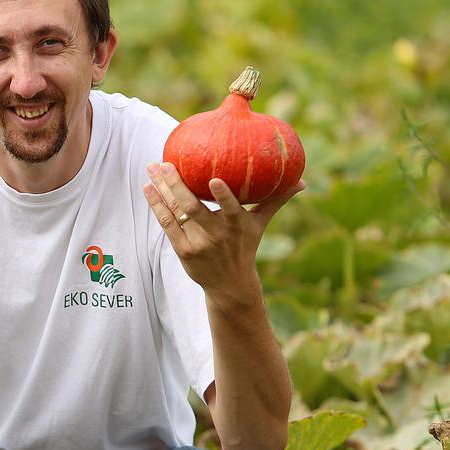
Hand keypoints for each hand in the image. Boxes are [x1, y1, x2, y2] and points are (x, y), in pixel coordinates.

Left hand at [143, 162, 303, 295]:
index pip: (231, 209)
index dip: (223, 197)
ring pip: (176, 213)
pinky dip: (156, 205)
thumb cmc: (245, 246)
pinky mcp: (183, 250)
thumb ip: (276, 200)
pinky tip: (148, 188)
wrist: (229, 285)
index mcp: (237, 226)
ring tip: (151, 169)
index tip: (214, 179)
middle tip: (164, 163)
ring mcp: (197, 243)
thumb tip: (301, 181)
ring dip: (161, 190)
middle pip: (193, 208)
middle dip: (177, 185)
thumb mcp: (261, 224)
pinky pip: (167, 224)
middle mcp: (216, 235)